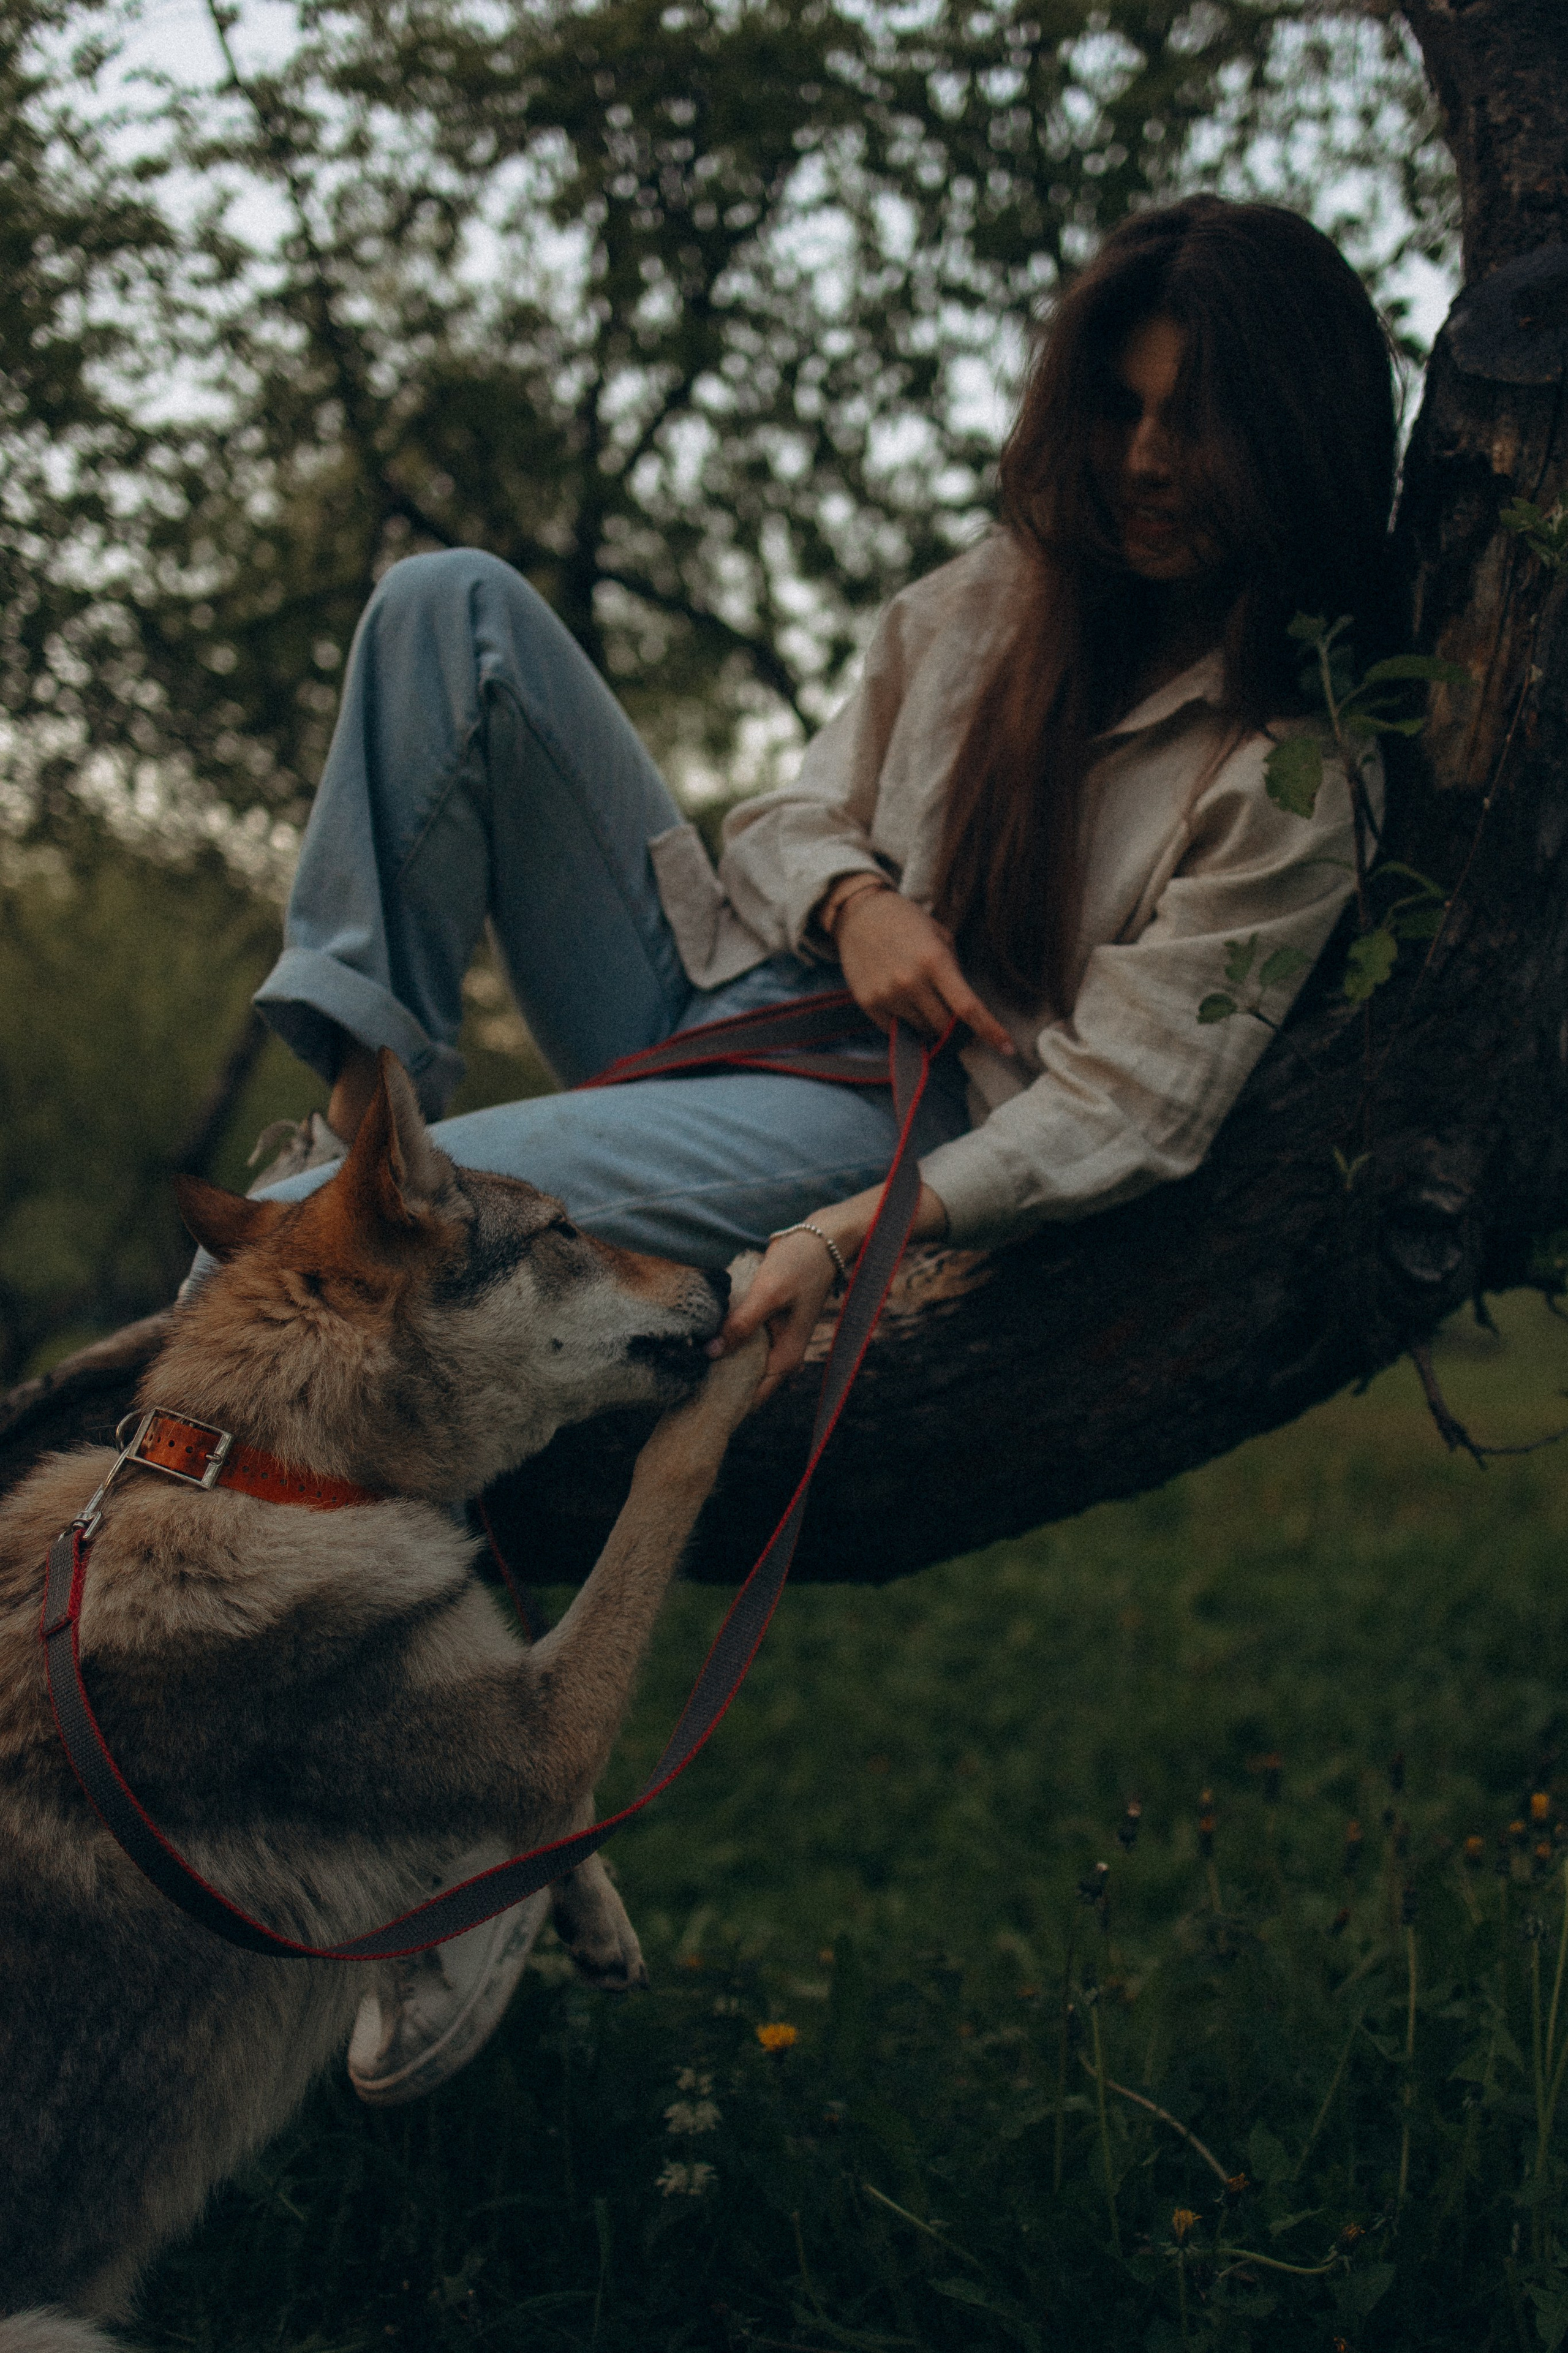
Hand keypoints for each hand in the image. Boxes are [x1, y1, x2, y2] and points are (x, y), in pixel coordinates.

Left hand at [709, 1181, 949, 1405]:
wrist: (822, 1238)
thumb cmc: (799, 1265)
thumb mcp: (768, 1294)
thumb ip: (741, 1324)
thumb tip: (710, 1352)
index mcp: (787, 1356)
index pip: (754, 1396)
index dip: (728, 1401)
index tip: (697, 1401)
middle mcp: (782, 1353)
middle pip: (747, 1381)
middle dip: (720, 1383)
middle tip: (685, 1384)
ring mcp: (775, 1338)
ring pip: (743, 1360)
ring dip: (721, 1361)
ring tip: (687, 1364)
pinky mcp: (767, 1322)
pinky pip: (744, 1340)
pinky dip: (727, 1341)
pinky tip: (705, 1337)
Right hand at [831, 888, 1014, 1056]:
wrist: (859, 915)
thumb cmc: (906, 922)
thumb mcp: (940, 936)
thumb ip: (954, 969)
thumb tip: (965, 1008)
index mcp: (935, 961)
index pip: (968, 1007)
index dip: (990, 1031)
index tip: (1008, 1048)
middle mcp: (911, 982)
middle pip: (944, 1027)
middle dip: (955, 1029)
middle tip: (955, 1019)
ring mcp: (887, 995)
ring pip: (922, 1030)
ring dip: (930, 1024)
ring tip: (923, 1000)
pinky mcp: (868, 1003)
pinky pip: (896, 1030)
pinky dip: (906, 1024)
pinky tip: (903, 1001)